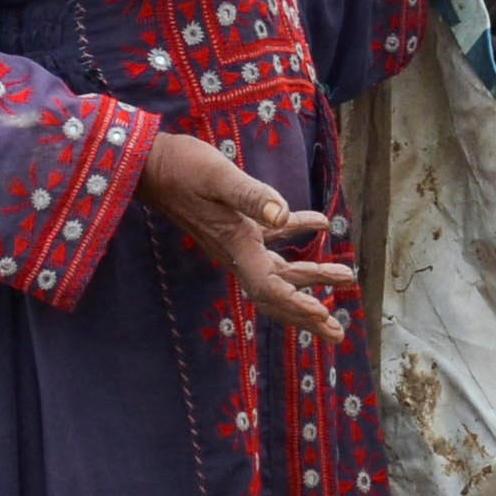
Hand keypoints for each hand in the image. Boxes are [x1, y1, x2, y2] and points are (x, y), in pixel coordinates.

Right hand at [143, 131, 355, 339]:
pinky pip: (272, 238)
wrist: (149, 164)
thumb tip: (283, 215)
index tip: (322, 314)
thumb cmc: (181, 168)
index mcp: (236, 246)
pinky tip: (322, 224)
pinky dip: (298, 233)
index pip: (269, 288)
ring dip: (312, 277)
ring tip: (345, 279)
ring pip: (279, 269)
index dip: (296, 304)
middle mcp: (238, 251)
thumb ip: (252, 196)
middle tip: (337, 331)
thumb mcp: (219, 177)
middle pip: (277, 293)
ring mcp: (237, 240)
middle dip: (307, 314)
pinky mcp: (236, 223)